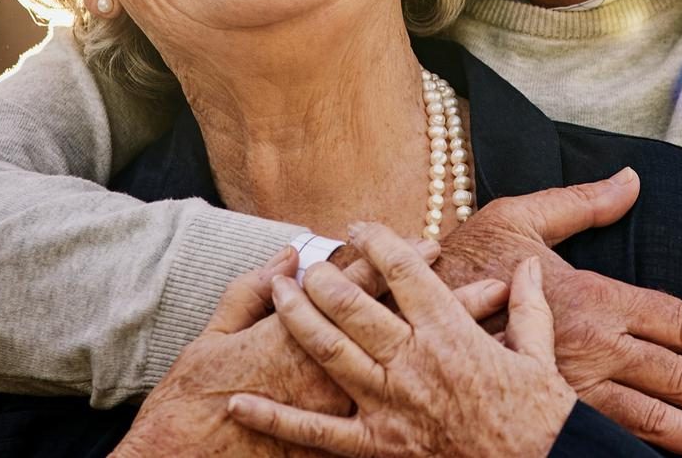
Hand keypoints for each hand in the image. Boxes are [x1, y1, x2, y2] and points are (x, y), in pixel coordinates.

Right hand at [117, 241, 499, 457]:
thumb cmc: (193, 397)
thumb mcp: (214, 336)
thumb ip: (249, 294)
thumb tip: (288, 256)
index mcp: (300, 333)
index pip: (361, 286)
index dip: (399, 262)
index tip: (434, 243)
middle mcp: (333, 366)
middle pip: (402, 322)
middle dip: (447, 300)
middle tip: (487, 278)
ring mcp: (345, 406)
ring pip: (413, 363)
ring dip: (450, 339)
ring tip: (489, 323)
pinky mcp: (347, 443)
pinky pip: (403, 416)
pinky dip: (432, 402)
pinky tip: (462, 392)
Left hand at [228, 223, 577, 457]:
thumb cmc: (540, 416)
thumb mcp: (539, 355)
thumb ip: (528, 306)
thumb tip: (527, 267)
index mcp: (451, 332)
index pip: (405, 272)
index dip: (378, 242)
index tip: (359, 225)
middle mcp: (413, 361)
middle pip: (354, 305)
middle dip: (325, 277)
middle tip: (308, 261)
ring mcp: (389, 405)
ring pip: (330, 352)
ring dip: (298, 318)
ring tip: (277, 292)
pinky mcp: (378, 446)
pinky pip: (317, 433)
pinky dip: (276, 417)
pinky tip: (243, 403)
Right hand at [429, 168, 681, 457]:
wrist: (400, 318)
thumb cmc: (462, 264)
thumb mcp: (520, 218)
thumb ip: (583, 204)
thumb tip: (632, 179)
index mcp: (595, 300)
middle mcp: (593, 350)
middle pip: (680, 380)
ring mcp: (570, 392)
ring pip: (652, 422)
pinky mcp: (546, 416)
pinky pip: (606, 443)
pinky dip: (645, 456)